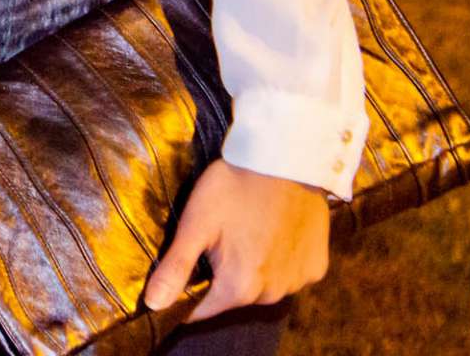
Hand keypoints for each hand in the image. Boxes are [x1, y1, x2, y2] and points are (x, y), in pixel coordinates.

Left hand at [143, 159, 330, 322]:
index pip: (202, 310)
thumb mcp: (195, 224)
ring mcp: (299, 281)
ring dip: (251, 269)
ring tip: (244, 232)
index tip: (182, 268)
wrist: (285, 159)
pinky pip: (289, 274)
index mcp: (239, 288)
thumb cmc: (233, 188)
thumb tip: (153, 304)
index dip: (186, 293)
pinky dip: (279, 261)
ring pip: (263, 287)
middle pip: (233, 297)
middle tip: (215, 239)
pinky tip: (273, 233)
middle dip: (219, 276)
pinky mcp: (317, 267)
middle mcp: (272, 294)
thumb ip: (175, 268)